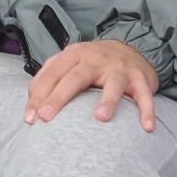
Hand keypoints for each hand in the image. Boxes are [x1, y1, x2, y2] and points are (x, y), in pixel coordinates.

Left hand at [25, 40, 158, 131]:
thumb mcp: (69, 63)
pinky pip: (144, 96)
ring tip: (101, 118)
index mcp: (74, 55)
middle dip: (60, 97)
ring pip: (113, 84)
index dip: (39, 95)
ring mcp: (119, 68)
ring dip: (108, 100)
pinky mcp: (140, 79)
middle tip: (46, 117)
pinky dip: (146, 111)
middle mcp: (96, 59)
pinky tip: (146, 127)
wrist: (131, 48)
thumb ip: (47, 77)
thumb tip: (31, 102)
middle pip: (76, 77)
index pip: (52, 74)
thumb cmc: (93, 63)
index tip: (30, 118)